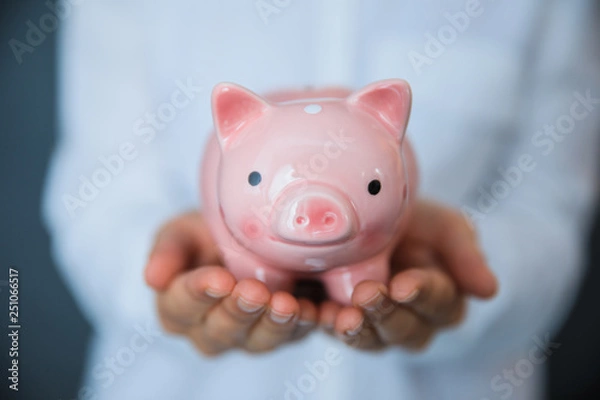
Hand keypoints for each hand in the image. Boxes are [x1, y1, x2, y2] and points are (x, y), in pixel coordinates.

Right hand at [144, 212, 317, 355]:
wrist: (243, 232)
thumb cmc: (206, 234)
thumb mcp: (182, 231)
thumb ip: (167, 251)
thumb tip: (152, 278)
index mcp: (177, 309)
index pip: (181, 307)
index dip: (199, 294)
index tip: (218, 278)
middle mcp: (210, 331)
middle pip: (221, 332)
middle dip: (239, 311)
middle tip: (254, 292)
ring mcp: (248, 335)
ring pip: (258, 341)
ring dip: (274, 324)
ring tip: (286, 303)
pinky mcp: (282, 332)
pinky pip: (295, 335)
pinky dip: (306, 324)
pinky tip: (314, 310)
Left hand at [319, 199, 497, 350]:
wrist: (368, 212)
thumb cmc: (412, 219)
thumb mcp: (442, 224)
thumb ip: (464, 252)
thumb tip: (489, 290)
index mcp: (442, 297)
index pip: (439, 304)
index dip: (423, 295)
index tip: (404, 284)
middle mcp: (412, 319)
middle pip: (407, 331)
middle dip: (387, 314)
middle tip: (367, 294)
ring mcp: (376, 324)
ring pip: (373, 340)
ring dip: (358, 329)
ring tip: (341, 315)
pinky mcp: (342, 322)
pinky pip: (335, 332)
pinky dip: (325, 326)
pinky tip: (316, 314)